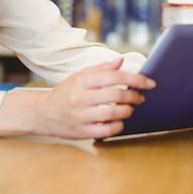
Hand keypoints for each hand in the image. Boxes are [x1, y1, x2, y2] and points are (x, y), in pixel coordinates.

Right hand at [0, 58, 155, 140]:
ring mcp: (80, 116)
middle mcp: (81, 97)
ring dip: (127, 112)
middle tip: (140, 98)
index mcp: (83, 80)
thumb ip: (101, 69)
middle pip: (116, 95)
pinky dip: (118, 126)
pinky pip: (106, 131)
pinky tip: (120, 122)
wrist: (43, 113)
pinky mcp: (81, 132)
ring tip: (130, 110)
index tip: (149, 83)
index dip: (136, 79)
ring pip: (112, 113)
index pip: (114, 76)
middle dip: (134, 96)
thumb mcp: (80, 76)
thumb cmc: (66, 92)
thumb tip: (120, 61)